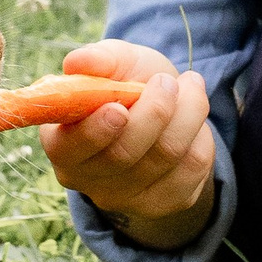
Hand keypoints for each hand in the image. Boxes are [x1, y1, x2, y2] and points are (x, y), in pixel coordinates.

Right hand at [40, 39, 215, 248]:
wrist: (165, 112)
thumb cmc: (129, 84)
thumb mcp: (117, 63)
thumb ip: (99, 59)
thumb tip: (77, 62)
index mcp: (61, 142)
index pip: (68, 148)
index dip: (94, 131)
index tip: (118, 107)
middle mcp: (87, 178)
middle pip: (122, 155)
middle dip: (153, 112)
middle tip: (167, 81)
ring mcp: (125, 197)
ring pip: (164, 156)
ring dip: (186, 113)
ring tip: (190, 85)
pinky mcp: (164, 202)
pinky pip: (192, 167)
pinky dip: (200, 134)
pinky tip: (193, 118)